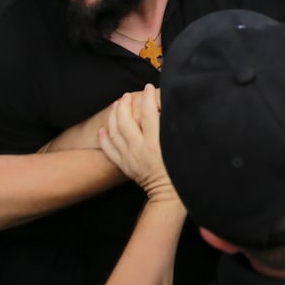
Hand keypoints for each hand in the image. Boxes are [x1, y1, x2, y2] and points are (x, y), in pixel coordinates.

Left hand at [99, 85, 176, 201]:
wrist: (169, 196)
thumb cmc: (181, 172)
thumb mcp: (182, 147)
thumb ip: (175, 129)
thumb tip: (172, 111)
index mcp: (156, 142)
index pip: (149, 113)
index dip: (148, 97)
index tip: (148, 87)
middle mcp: (139, 148)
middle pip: (126, 120)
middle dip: (126, 104)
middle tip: (128, 95)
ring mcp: (129, 157)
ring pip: (115, 132)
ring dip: (114, 116)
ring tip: (117, 105)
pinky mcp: (124, 165)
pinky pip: (109, 150)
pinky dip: (104, 138)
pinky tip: (103, 129)